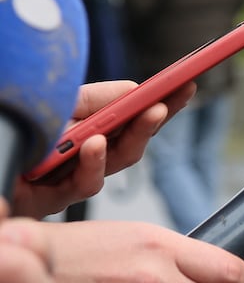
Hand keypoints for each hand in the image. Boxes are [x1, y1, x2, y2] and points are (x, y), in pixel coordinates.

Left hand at [8, 80, 196, 218]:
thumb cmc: (12, 129)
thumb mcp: (52, 105)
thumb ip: (91, 98)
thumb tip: (133, 88)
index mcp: (82, 128)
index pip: (129, 115)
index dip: (160, 101)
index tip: (187, 83)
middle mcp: (79, 154)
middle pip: (129, 140)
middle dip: (153, 120)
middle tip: (170, 102)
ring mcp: (65, 178)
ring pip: (114, 164)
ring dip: (133, 138)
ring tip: (147, 115)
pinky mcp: (49, 199)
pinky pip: (81, 185)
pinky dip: (92, 163)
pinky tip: (95, 143)